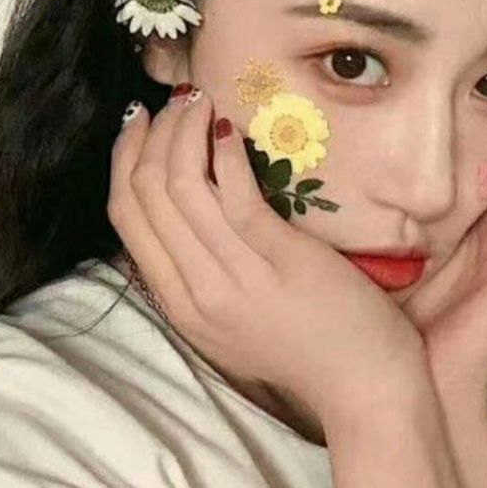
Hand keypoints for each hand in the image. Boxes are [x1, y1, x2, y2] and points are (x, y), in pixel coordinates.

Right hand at [107, 86, 424, 423]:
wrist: (362, 386)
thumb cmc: (303, 346)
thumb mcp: (230, 320)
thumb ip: (200, 273)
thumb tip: (182, 211)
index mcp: (180, 305)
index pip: (126, 219)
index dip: (124, 160)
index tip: (139, 124)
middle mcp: (196, 292)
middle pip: (145, 195)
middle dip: (151, 135)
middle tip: (174, 101)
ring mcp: (235, 277)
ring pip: (180, 187)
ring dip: (184, 132)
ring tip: (199, 102)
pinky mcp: (279, 260)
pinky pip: (234, 194)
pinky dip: (225, 152)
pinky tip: (229, 127)